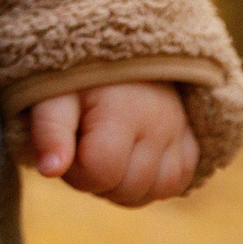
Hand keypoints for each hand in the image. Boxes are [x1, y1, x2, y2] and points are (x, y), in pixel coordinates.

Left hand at [21, 81, 197, 205]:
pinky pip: (174, 186)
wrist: (118, 50)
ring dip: (123, 185)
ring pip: (153, 193)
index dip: (75, 169)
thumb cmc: (78, 73)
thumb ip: (48, 130)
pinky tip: (131, 157)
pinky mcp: (194, 141)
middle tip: (85, 144)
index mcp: (123, 109)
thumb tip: (49, 170)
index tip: (68, 143)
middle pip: (126, 190)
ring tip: (107, 150)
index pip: (100, 172)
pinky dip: (150, 182)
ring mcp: (182, 134)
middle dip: (97, 179)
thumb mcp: (51, 92)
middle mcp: (161, 123)